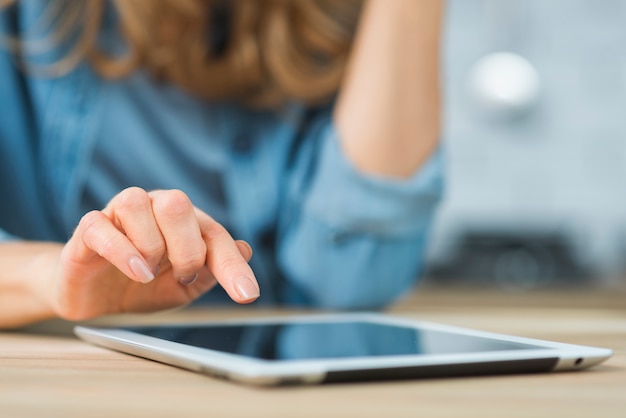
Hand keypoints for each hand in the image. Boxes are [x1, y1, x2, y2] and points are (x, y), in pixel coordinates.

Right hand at [51, 187, 258, 320]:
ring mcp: (118, 214)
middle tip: (182, 276)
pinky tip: (136, 271)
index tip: (247, 293)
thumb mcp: (185, 286)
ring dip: (151, 245)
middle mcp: (153, 208)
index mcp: (183, 220)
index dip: (232, 264)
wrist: (96, 299)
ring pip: (137, 203)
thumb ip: (213, 269)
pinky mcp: (88, 229)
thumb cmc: (143, 286)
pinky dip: (122, 250)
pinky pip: (100, 226)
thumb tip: (245, 248)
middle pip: (177, 204)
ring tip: (149, 274)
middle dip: (188, 248)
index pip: (214, 233)